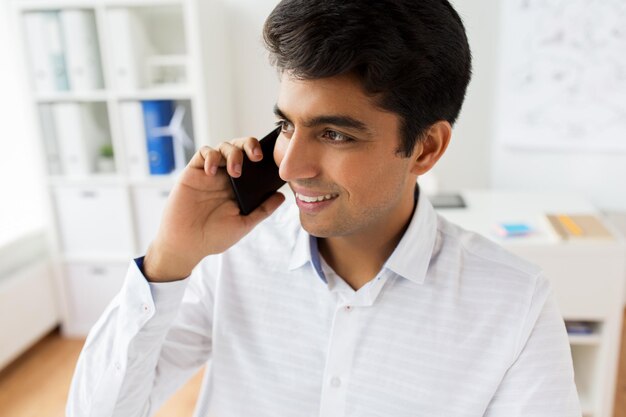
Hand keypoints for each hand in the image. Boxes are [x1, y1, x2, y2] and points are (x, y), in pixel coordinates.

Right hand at [144, 137, 284, 281]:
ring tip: (234, 172)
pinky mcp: (194, 172)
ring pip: (224, 146)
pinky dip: (211, 156)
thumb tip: (282, 196)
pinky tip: (212, 171)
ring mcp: (210, 173)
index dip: (263, 156)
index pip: (254, 163)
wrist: (186, 244)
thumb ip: (263, 210)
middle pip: (240, 148)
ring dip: (233, 153)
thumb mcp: (244, 224)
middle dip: (250, 145)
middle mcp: (226, 177)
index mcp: (241, 187)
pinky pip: (204, 152)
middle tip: (257, 157)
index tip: (272, 160)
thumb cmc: (214, 237)